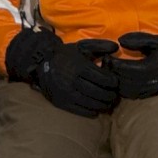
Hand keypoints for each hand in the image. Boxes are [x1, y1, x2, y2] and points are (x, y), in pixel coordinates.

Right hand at [6, 28, 120, 116]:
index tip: (115, 83)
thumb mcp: (81, 46)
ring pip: (91, 103)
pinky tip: (96, 110)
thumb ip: (100, 46)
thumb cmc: (65, 55)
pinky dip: (91, 112)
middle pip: (99, 92)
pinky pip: (80, 111)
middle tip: (114, 96)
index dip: (112, 82)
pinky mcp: (62, 103)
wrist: (41, 64)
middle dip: (110, 95)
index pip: (102, 78)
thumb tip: (116, 48)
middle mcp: (73, 81)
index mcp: (79, 67)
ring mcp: (67, 93)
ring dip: (103, 105)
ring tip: (108, 104)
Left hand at [113, 20, 157, 100]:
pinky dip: (123, 90)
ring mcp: (151, 89)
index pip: (125, 68)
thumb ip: (137, 39)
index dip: (113, 64)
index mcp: (151, 66)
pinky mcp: (152, 93)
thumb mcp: (156, 40)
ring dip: (116, 83)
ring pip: (126, 91)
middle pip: (123, 81)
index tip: (106, 58)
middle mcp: (150, 81)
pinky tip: (119, 81)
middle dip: (111, 74)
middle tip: (104, 66)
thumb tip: (120, 41)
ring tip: (110, 73)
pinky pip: (133, 95)